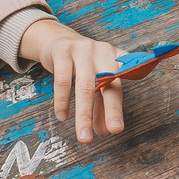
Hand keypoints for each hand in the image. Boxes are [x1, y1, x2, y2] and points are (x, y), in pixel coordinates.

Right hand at [20, 17, 124, 142]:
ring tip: (84, 137)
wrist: (57, 41)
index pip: (120, 86)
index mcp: (115, 58)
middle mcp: (102, 52)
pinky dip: (62, 101)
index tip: (118, 128)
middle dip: (111, 111)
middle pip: (108, 86)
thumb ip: (100, 104)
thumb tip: (104, 132)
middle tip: (111, 132)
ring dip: (84, 115)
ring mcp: (82, 50)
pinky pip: (63, 80)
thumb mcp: (94, 81)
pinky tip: (62, 116)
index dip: (118, 108)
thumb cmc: (81, 65)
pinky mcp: (63, 51)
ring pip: (85, 87)